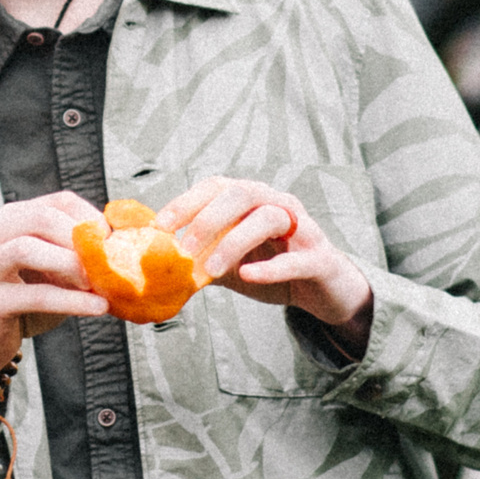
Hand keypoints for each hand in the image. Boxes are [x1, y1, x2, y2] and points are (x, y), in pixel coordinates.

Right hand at [0, 191, 110, 379]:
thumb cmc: (22, 299)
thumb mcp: (53, 269)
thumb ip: (78, 255)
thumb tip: (125, 251)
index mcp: (10, 219)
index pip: (58, 202)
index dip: (92, 219)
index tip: (115, 243)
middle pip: (40, 217)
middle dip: (79, 237)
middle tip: (108, 261)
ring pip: (26, 249)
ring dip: (70, 263)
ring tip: (97, 283)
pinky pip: (34, 295)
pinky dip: (71, 301)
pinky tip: (96, 308)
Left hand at [158, 176, 374, 351]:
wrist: (323, 291)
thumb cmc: (273, 269)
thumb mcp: (229, 264)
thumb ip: (198, 260)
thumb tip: (155, 266)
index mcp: (253, 200)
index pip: (216, 186)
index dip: (186, 202)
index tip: (158, 226)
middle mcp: (277, 204)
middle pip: (241, 193)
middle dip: (207, 218)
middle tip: (182, 248)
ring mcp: (302, 228)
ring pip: (268, 218)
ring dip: (233, 242)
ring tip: (210, 270)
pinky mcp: (320, 257)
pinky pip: (296, 257)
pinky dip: (270, 266)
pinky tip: (248, 275)